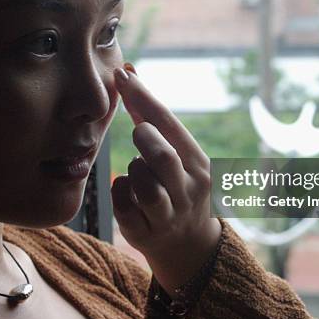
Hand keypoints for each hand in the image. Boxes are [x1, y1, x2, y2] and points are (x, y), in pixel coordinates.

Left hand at [110, 65, 220, 295]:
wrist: (188, 245)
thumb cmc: (177, 187)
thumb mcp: (178, 156)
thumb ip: (152, 120)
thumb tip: (129, 74)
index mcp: (199, 164)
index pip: (169, 123)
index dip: (143, 96)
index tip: (122, 74)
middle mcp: (189, 190)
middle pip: (161, 156)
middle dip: (143, 138)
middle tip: (139, 134)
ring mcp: (169, 215)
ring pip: (143, 184)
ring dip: (133, 171)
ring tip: (139, 172)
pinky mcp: (146, 234)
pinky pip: (123, 205)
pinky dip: (120, 191)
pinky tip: (128, 191)